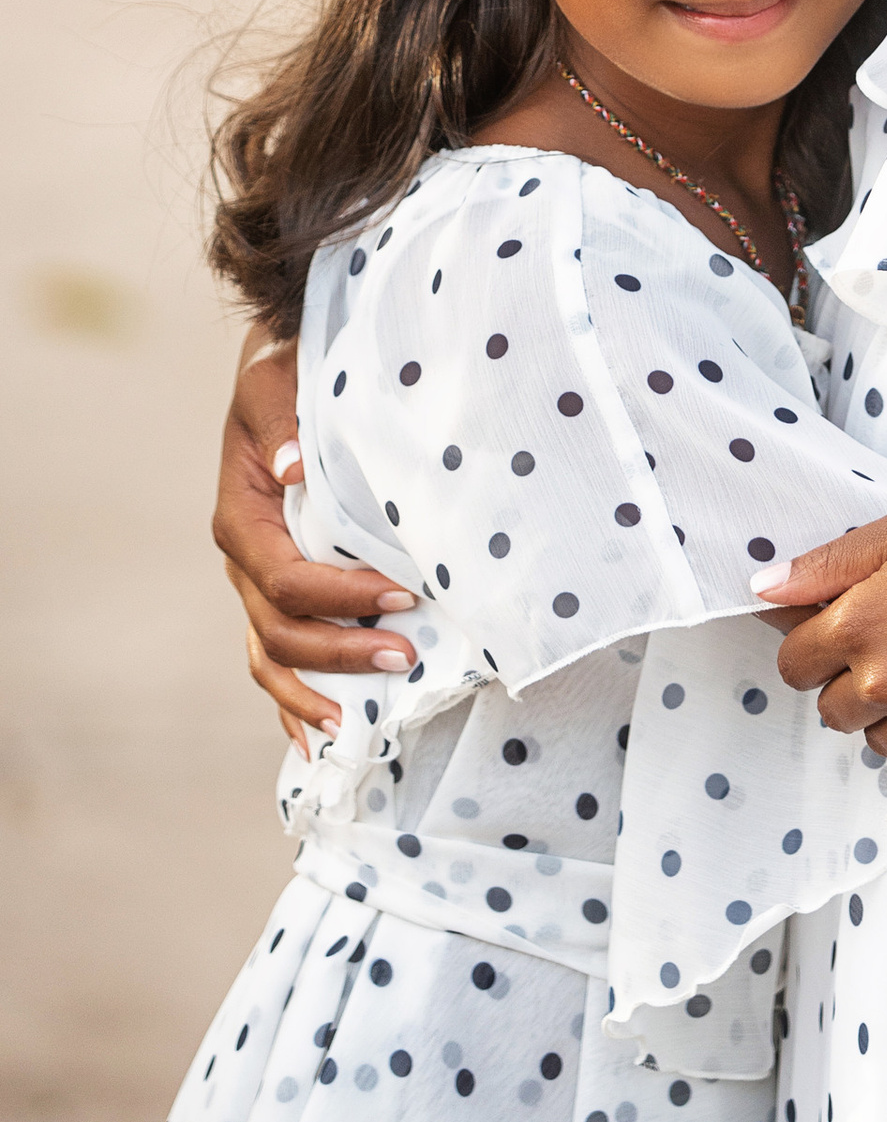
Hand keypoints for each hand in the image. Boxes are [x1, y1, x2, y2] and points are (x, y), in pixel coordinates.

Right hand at [214, 328, 417, 751]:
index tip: (403, 597)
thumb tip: (296, 470)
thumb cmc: (288, 377)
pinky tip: (320, 744)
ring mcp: (256, 587)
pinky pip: (276, 661)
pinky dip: (294, 704)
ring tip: (358, 729)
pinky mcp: (277, 598)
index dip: (340, 596)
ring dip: (314, 694)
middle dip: (341, 652)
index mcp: (243, 517)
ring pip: (271, 659)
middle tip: (407, 657)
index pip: (284, 578)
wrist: (282, 381)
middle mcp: (244, 561)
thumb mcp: (277, 380)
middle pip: (279, 631)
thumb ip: (282, 420)